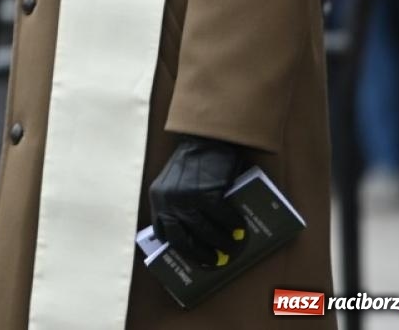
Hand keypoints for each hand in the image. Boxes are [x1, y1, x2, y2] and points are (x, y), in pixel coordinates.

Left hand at [149, 136, 248, 265]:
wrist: (206, 137)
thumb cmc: (194, 163)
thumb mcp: (175, 184)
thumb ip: (179, 205)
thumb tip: (200, 237)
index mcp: (157, 198)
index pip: (163, 232)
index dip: (178, 247)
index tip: (192, 256)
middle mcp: (168, 201)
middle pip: (181, 240)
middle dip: (198, 253)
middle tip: (213, 260)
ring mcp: (186, 198)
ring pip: (205, 232)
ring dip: (221, 243)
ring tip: (232, 248)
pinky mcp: (206, 194)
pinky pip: (223, 218)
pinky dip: (234, 225)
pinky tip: (241, 228)